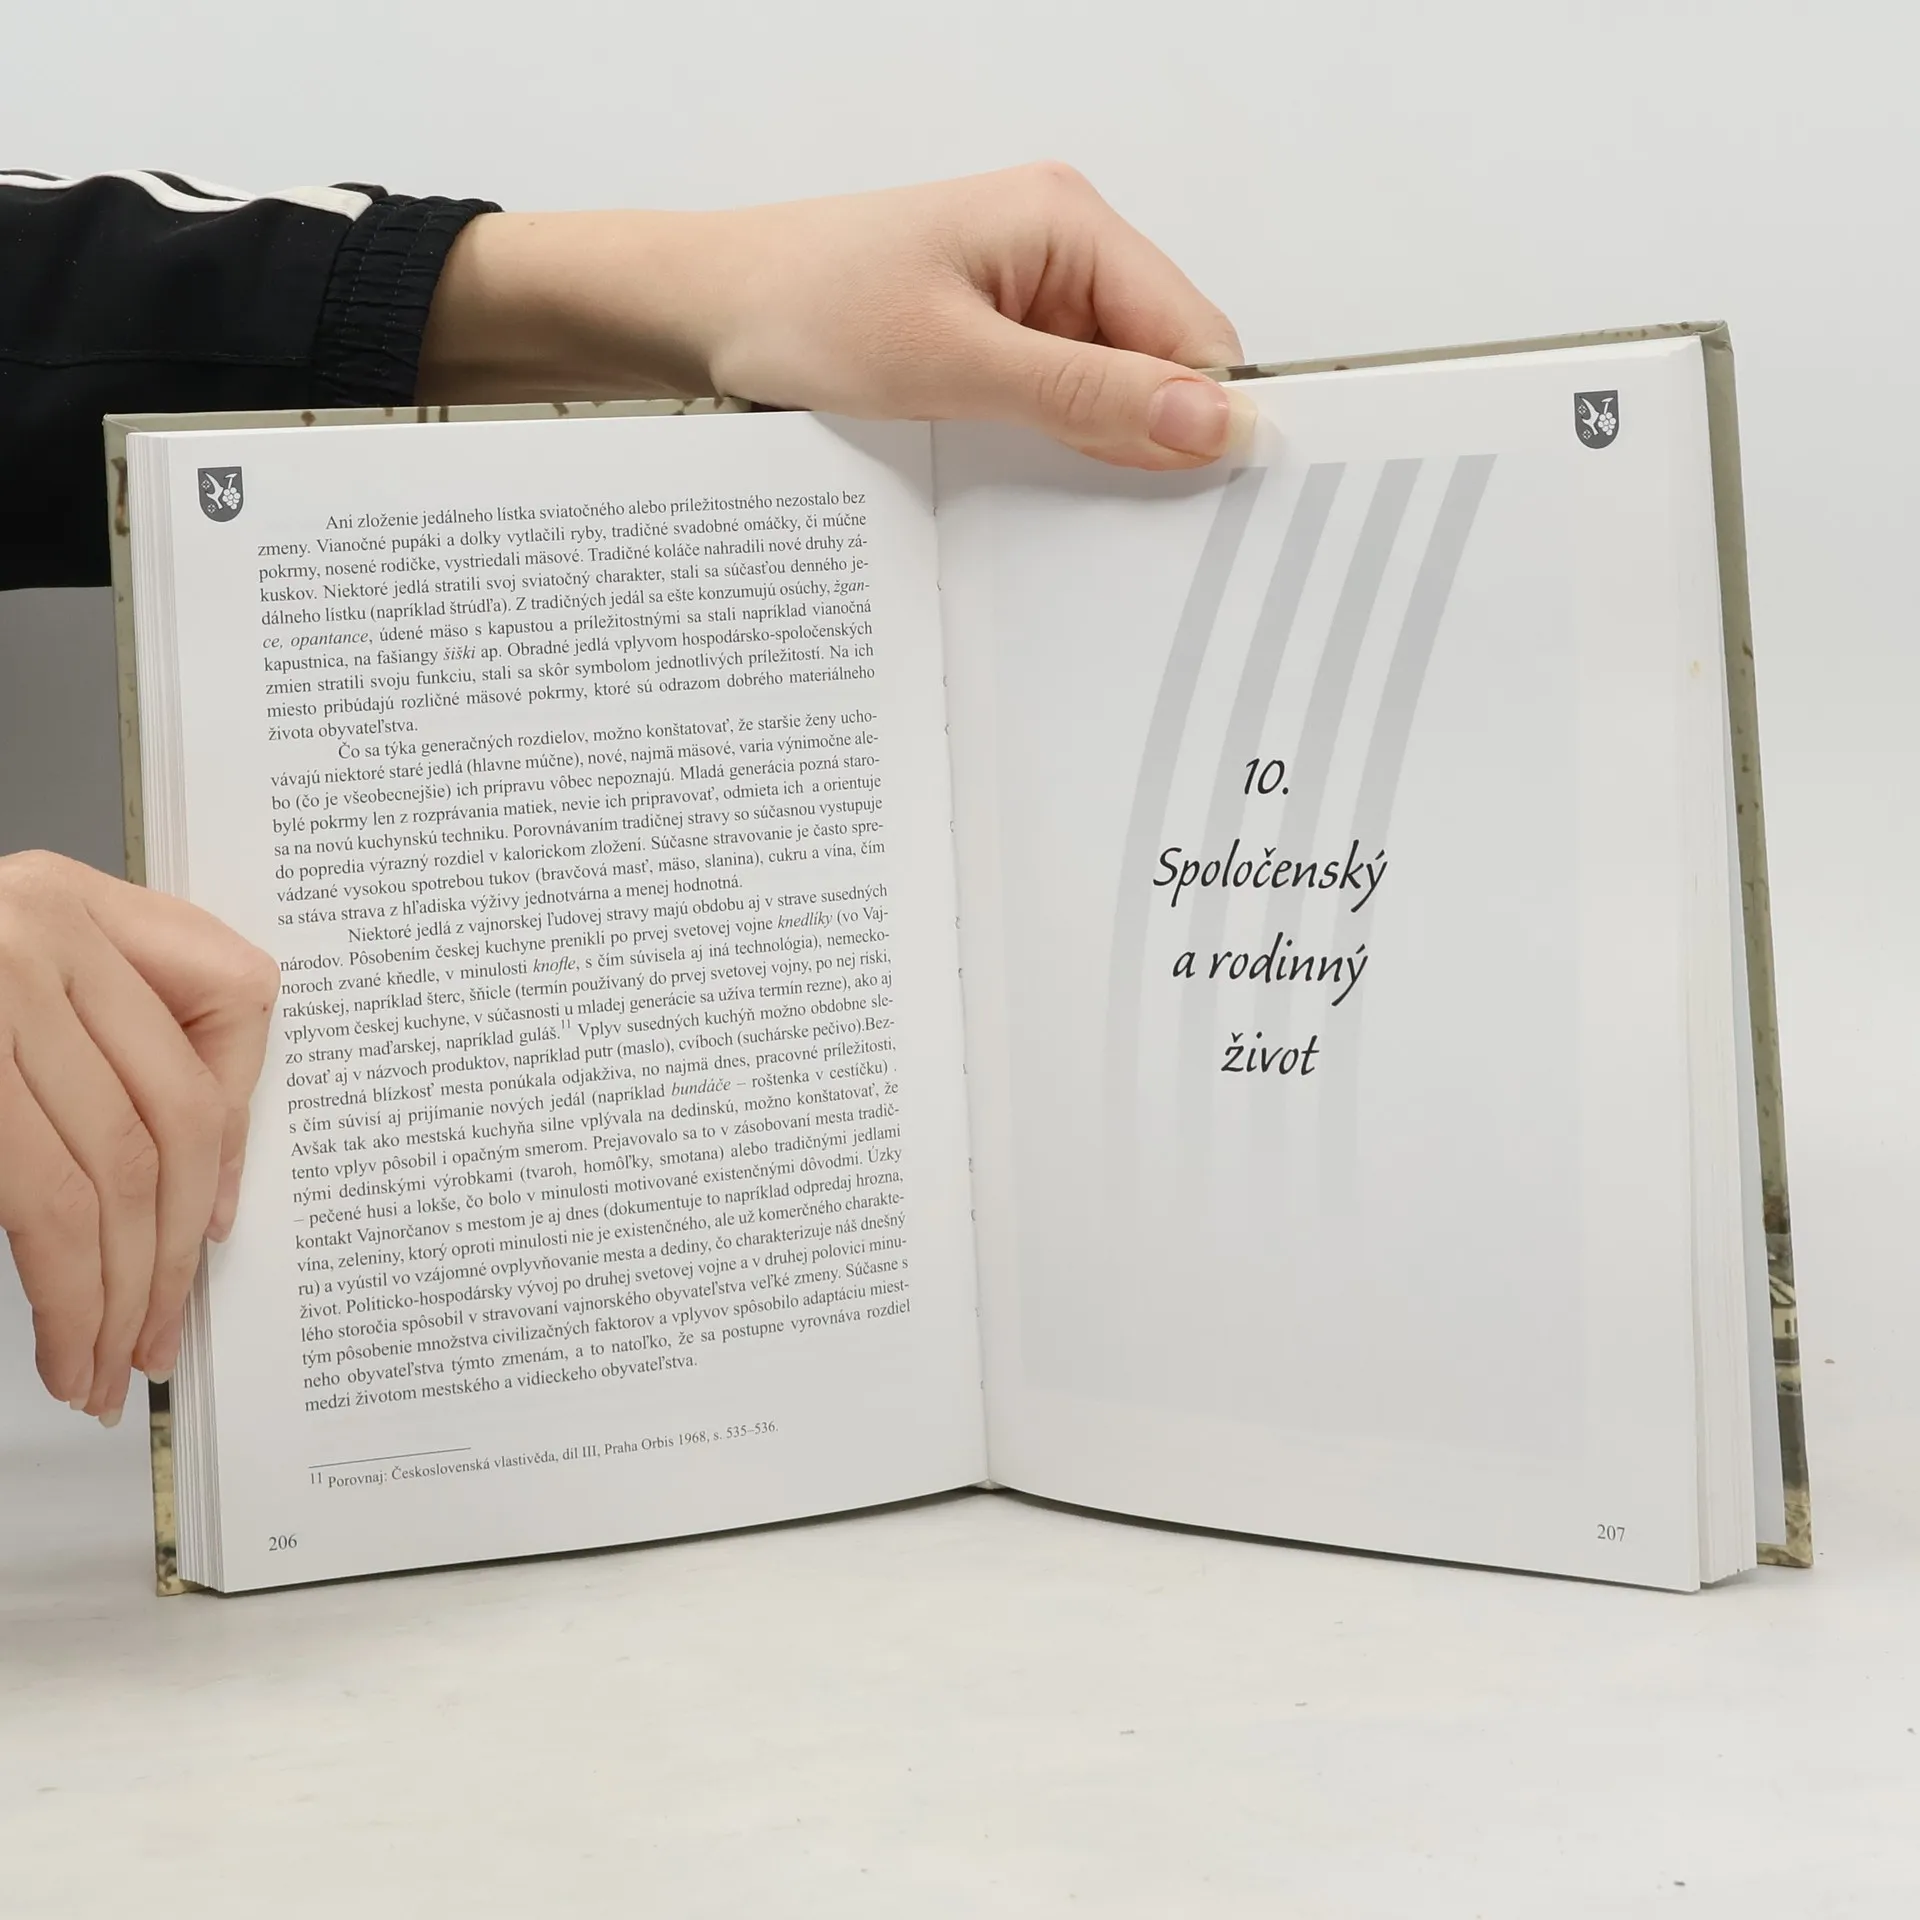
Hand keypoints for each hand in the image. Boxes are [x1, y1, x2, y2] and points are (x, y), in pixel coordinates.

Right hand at [0, 853, 277, 1421]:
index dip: (240, 1119)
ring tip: (107, 1363)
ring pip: (115, 1172)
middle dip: (177, 1245)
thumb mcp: (3, 975)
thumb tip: (196, 1195)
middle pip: (176, 1112)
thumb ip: (92, 1040)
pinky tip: (69, 1344)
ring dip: (121, 1293)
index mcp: (65, 894)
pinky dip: (70, 1294)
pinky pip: (45, 1203)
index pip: (232, 996)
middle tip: (160, 1328)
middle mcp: (34, 930)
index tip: (218, 1216)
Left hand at [419, 163, 1252, 469]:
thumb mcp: (954, 365)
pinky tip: (1008, 465)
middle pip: (1162, 365)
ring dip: (1091, 446)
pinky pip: (1058, 400)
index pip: (1195, 335)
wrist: (699, 310)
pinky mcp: (993, 335)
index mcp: (1067, 223)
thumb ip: (1088, 398)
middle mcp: (1060, 250)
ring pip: (1111, 391)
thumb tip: (1212, 423)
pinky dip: (1049, 443)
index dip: (1207, 421)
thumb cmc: (800, 308)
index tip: (1208, 503)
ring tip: (1031, 473)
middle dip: (1147, 440)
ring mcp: (1027, 294)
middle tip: (1108, 510)